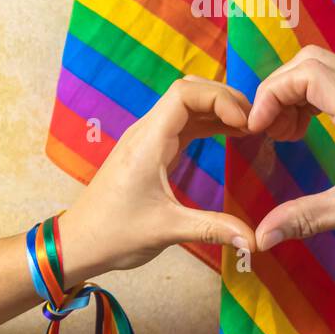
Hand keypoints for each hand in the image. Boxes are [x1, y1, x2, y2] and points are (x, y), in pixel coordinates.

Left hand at [59, 77, 255, 282]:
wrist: (79, 242)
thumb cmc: (115, 233)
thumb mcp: (166, 230)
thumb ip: (212, 229)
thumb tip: (255, 240)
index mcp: (148, 141)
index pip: (185, 93)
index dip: (219, 98)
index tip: (245, 123)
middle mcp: (147, 132)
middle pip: (189, 90)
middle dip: (224, 98)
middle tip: (255, 121)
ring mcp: (148, 139)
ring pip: (186, 105)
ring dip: (217, 109)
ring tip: (250, 126)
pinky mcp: (152, 150)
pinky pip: (183, 123)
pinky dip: (208, 122)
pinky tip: (230, 134)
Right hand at [247, 46, 334, 249]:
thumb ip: (305, 218)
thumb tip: (261, 236)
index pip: (307, 74)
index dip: (272, 94)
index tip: (257, 128)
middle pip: (312, 61)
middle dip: (279, 89)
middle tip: (265, 127)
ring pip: (326, 68)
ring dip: (296, 92)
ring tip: (283, 132)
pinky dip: (314, 98)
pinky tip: (307, 130)